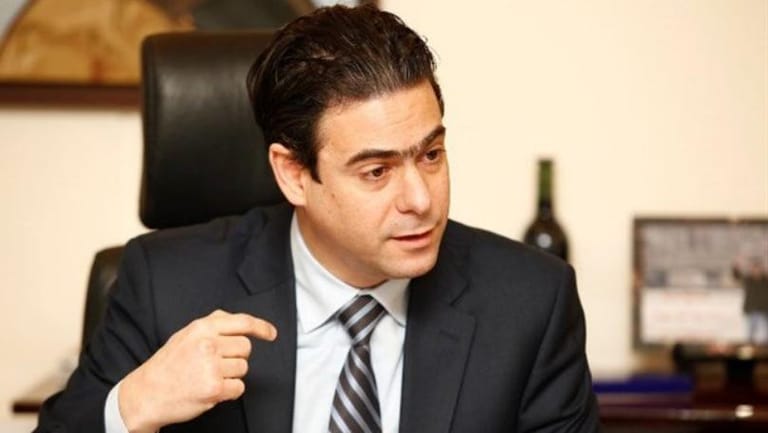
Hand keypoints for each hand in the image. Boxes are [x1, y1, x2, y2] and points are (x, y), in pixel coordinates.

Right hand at [118, 310, 276, 432]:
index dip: (262, 327)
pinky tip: (211, 389)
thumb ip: (211, 325)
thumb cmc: (167, 365)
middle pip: (246, 348)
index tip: (271, 334)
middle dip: (236, 357)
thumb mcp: (185, 335)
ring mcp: (211, 366)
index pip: (243, 322)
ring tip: (208, 377)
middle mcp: (208, 344)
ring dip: (231, 375)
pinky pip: (238, 388)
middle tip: (216, 364)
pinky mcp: (214, 388)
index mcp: (202, 328)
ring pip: (243, 368)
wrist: (146, 394)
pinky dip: (229, 391)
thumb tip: (233, 320)